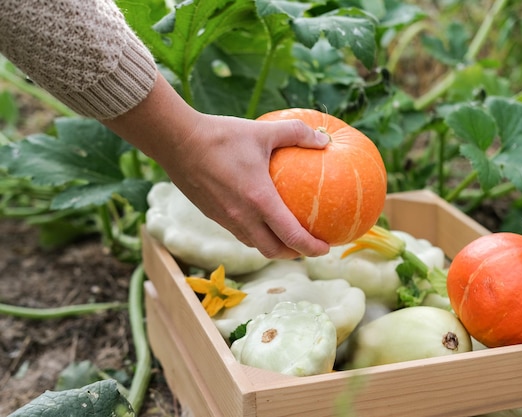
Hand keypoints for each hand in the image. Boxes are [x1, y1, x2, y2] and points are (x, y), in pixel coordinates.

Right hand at [102, 73, 330, 258]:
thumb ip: (297, 134)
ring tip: (287, 235)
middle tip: (309, 244)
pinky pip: (239, 233)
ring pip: (254, 244)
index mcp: (259, 200)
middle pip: (273, 251)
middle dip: (294, 253)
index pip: (291, 236)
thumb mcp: (263, 131)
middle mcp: (242, 217)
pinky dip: (255, 234)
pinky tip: (259, 217)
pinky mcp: (212, 215)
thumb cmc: (221, 135)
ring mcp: (225, 219)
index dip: (312, 247)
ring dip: (273, 246)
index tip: (327, 247)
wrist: (176, 141)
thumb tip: (323, 140)